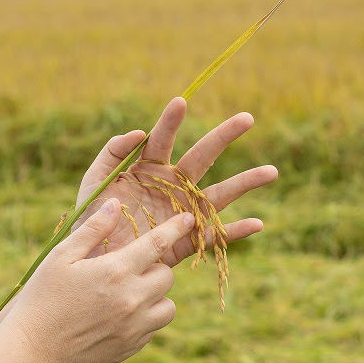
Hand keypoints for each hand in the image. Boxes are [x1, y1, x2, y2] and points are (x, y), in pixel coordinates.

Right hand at [11, 203, 194, 362]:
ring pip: (168, 306)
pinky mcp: (131, 347)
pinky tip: (118, 315)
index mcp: (115, 271)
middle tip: (127, 270)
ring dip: (155, 296)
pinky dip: (144, 319)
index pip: (158, 243)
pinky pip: (153, 328)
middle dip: (153, 268)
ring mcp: (134, 327)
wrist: (33, 348)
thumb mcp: (62, 256)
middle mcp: (131, 299)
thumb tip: (115, 204)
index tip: (190, 220)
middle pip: (167, 276)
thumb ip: (93, 228)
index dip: (177, 229)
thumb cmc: (43, 296)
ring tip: (129, 294)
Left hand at [73, 97, 277, 265]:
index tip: (180, 101)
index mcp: (147, 169)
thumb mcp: (95, 183)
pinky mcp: (185, 241)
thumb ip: (111, 153)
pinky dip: (235, 231)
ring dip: (245, 183)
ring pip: (218, 195)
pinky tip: (257, 224)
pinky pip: (214, 236)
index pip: (161, 140)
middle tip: (247, 118)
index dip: (170, 121)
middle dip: (223, 137)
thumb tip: (139, 131)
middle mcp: (170, 187)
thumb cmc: (92, 220)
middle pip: (201, 158)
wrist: (93, 261)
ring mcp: (181, 213)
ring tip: (271, 171)